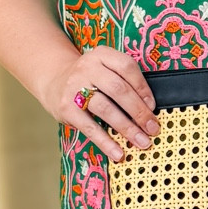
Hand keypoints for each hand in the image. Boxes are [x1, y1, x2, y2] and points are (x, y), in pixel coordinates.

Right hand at [42, 46, 157, 161]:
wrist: (54, 82)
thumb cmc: (89, 80)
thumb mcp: (105, 70)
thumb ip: (124, 82)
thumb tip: (148, 112)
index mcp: (102, 55)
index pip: (127, 67)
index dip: (143, 88)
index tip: (153, 107)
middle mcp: (87, 67)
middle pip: (118, 89)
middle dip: (139, 111)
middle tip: (153, 129)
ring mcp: (75, 87)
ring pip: (106, 108)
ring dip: (127, 128)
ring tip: (141, 142)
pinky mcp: (66, 107)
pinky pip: (90, 127)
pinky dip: (106, 142)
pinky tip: (118, 153)